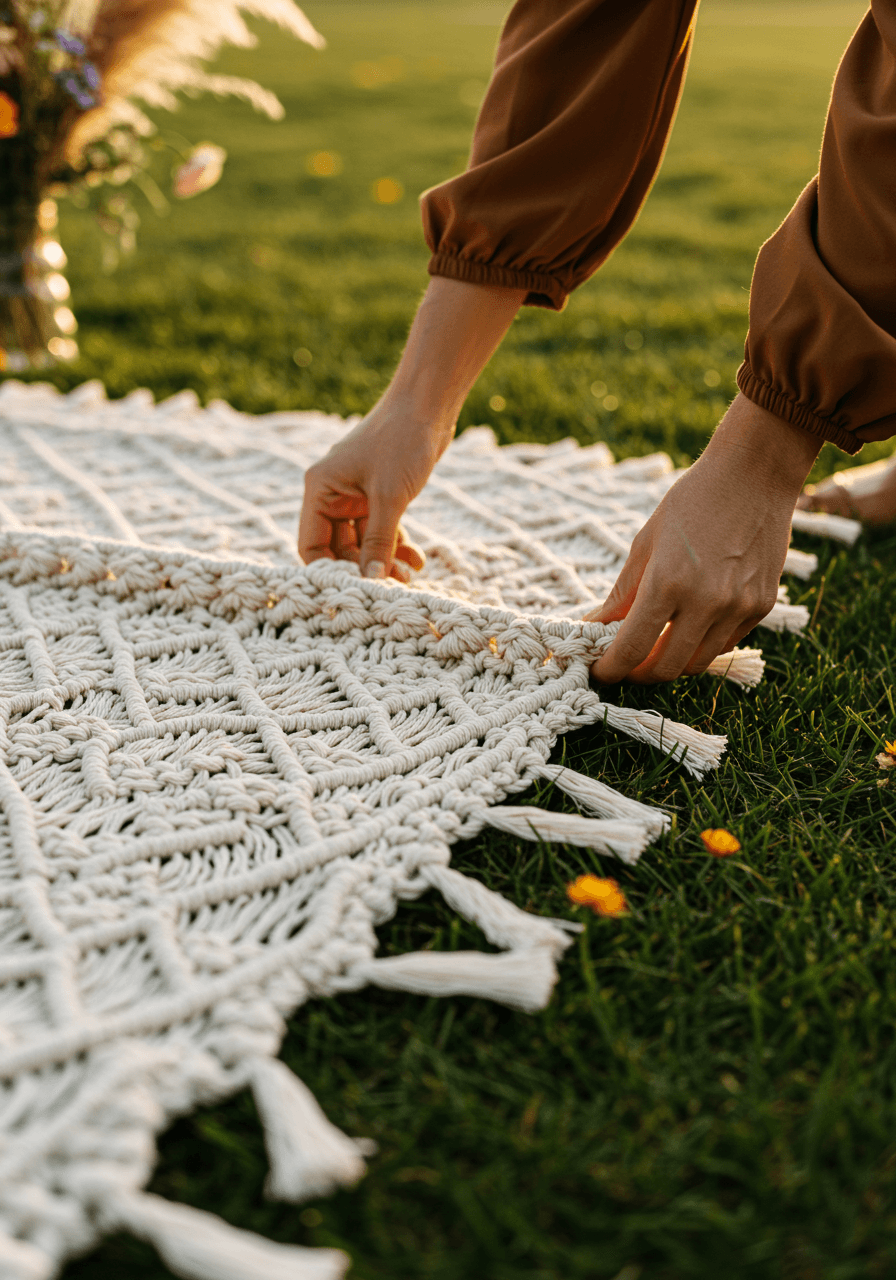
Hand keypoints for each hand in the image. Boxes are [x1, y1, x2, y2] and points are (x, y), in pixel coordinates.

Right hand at [298, 277, 524, 578]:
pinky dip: (396, 545)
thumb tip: (371, 581)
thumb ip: (379, 541)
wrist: (428, 406)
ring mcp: (356, 496)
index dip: (329, 572)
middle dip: (364, 569)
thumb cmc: (401, 442)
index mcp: (320, 490)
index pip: (311, 545)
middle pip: (338, 548)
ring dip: (385, 560)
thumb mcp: (390, 497)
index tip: (353, 593)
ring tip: (409, 576)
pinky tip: (417, 561)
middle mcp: (332, 494)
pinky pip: (382, 530)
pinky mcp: (379, 495)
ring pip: (364, 542)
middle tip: (393, 587)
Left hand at [587, 395, 820, 682]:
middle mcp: (706, 602)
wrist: (755, 475)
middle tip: (626, 662)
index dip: (611, 669)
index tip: (600, 671)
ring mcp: (738, 608)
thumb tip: (595, 626)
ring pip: (697, 664)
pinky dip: (702, 645)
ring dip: (671, 663)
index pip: (632, 649)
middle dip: (639, 673)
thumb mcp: (646, 542)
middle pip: (665, 668)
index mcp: (668, 583)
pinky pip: (725, 644)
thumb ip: (622, 593)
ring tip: (656, 646)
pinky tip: (690, 626)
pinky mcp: (761, 607)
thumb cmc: (692, 500)